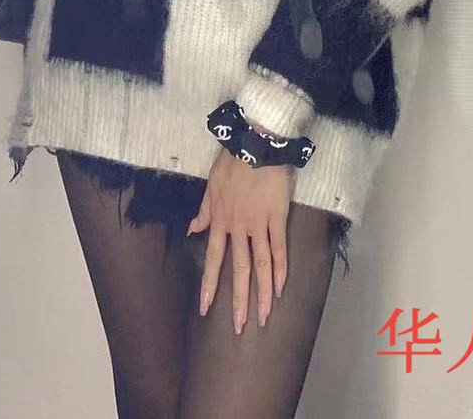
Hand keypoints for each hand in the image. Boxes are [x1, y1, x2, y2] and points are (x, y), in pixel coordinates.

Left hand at [186, 147, 294, 333]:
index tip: (205, 308)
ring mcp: (258, 224)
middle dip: (239, 300)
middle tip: (240, 327)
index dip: (210, 284)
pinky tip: (281, 288)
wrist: (254, 143)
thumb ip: (204, 211)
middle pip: (239, 269)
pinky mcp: (276, 217)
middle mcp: (238, 227)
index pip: (214, 259)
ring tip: (264, 316)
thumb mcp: (211, 185)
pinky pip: (279, 247)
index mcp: (220, 220)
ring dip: (262, 292)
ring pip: (260, 264)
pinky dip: (280, 268)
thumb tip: (191, 230)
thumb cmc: (231, 162)